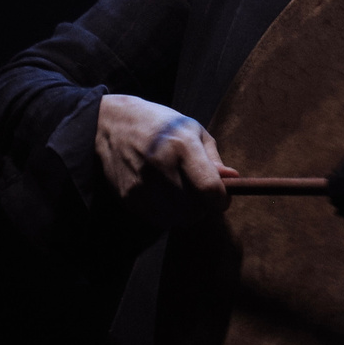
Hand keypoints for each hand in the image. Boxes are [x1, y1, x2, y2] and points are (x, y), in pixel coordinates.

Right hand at [94, 94, 236, 222]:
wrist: (111, 125)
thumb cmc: (160, 125)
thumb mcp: (193, 130)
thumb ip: (213, 159)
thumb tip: (233, 179)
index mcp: (182, 145)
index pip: (209, 189)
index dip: (222, 200)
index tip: (222, 197)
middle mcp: (161, 166)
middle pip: (196, 208)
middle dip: (204, 205)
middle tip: (199, 192)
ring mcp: (142, 184)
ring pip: (178, 218)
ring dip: (187, 211)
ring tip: (181, 192)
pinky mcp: (128, 197)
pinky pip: (159, 219)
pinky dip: (167, 213)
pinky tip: (164, 195)